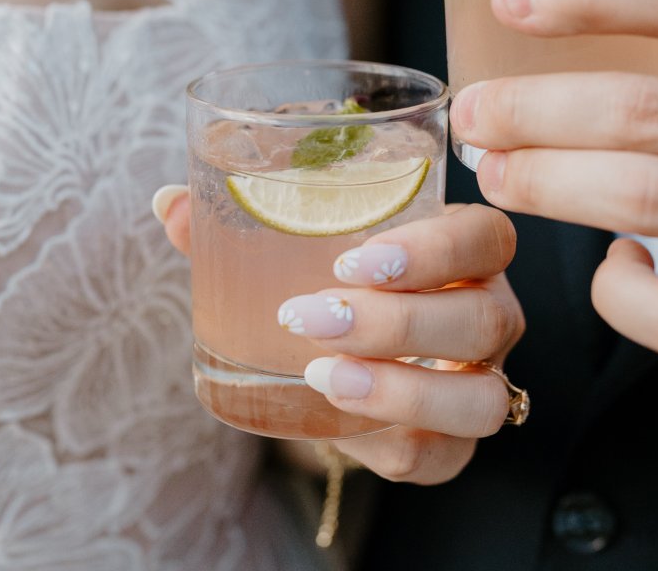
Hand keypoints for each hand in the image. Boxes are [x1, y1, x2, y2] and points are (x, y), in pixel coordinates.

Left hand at [157, 190, 522, 483]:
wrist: (331, 364)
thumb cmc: (328, 285)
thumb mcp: (293, 250)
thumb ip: (239, 227)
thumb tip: (169, 201)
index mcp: (465, 250)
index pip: (487, 237)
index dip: (435, 250)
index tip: (350, 261)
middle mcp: (489, 314)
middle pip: (486, 318)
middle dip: (398, 321)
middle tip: (312, 316)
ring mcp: (480, 382)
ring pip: (482, 397)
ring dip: (404, 390)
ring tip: (322, 376)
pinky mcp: (453, 444)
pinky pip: (442, 456)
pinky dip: (390, 441)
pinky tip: (334, 421)